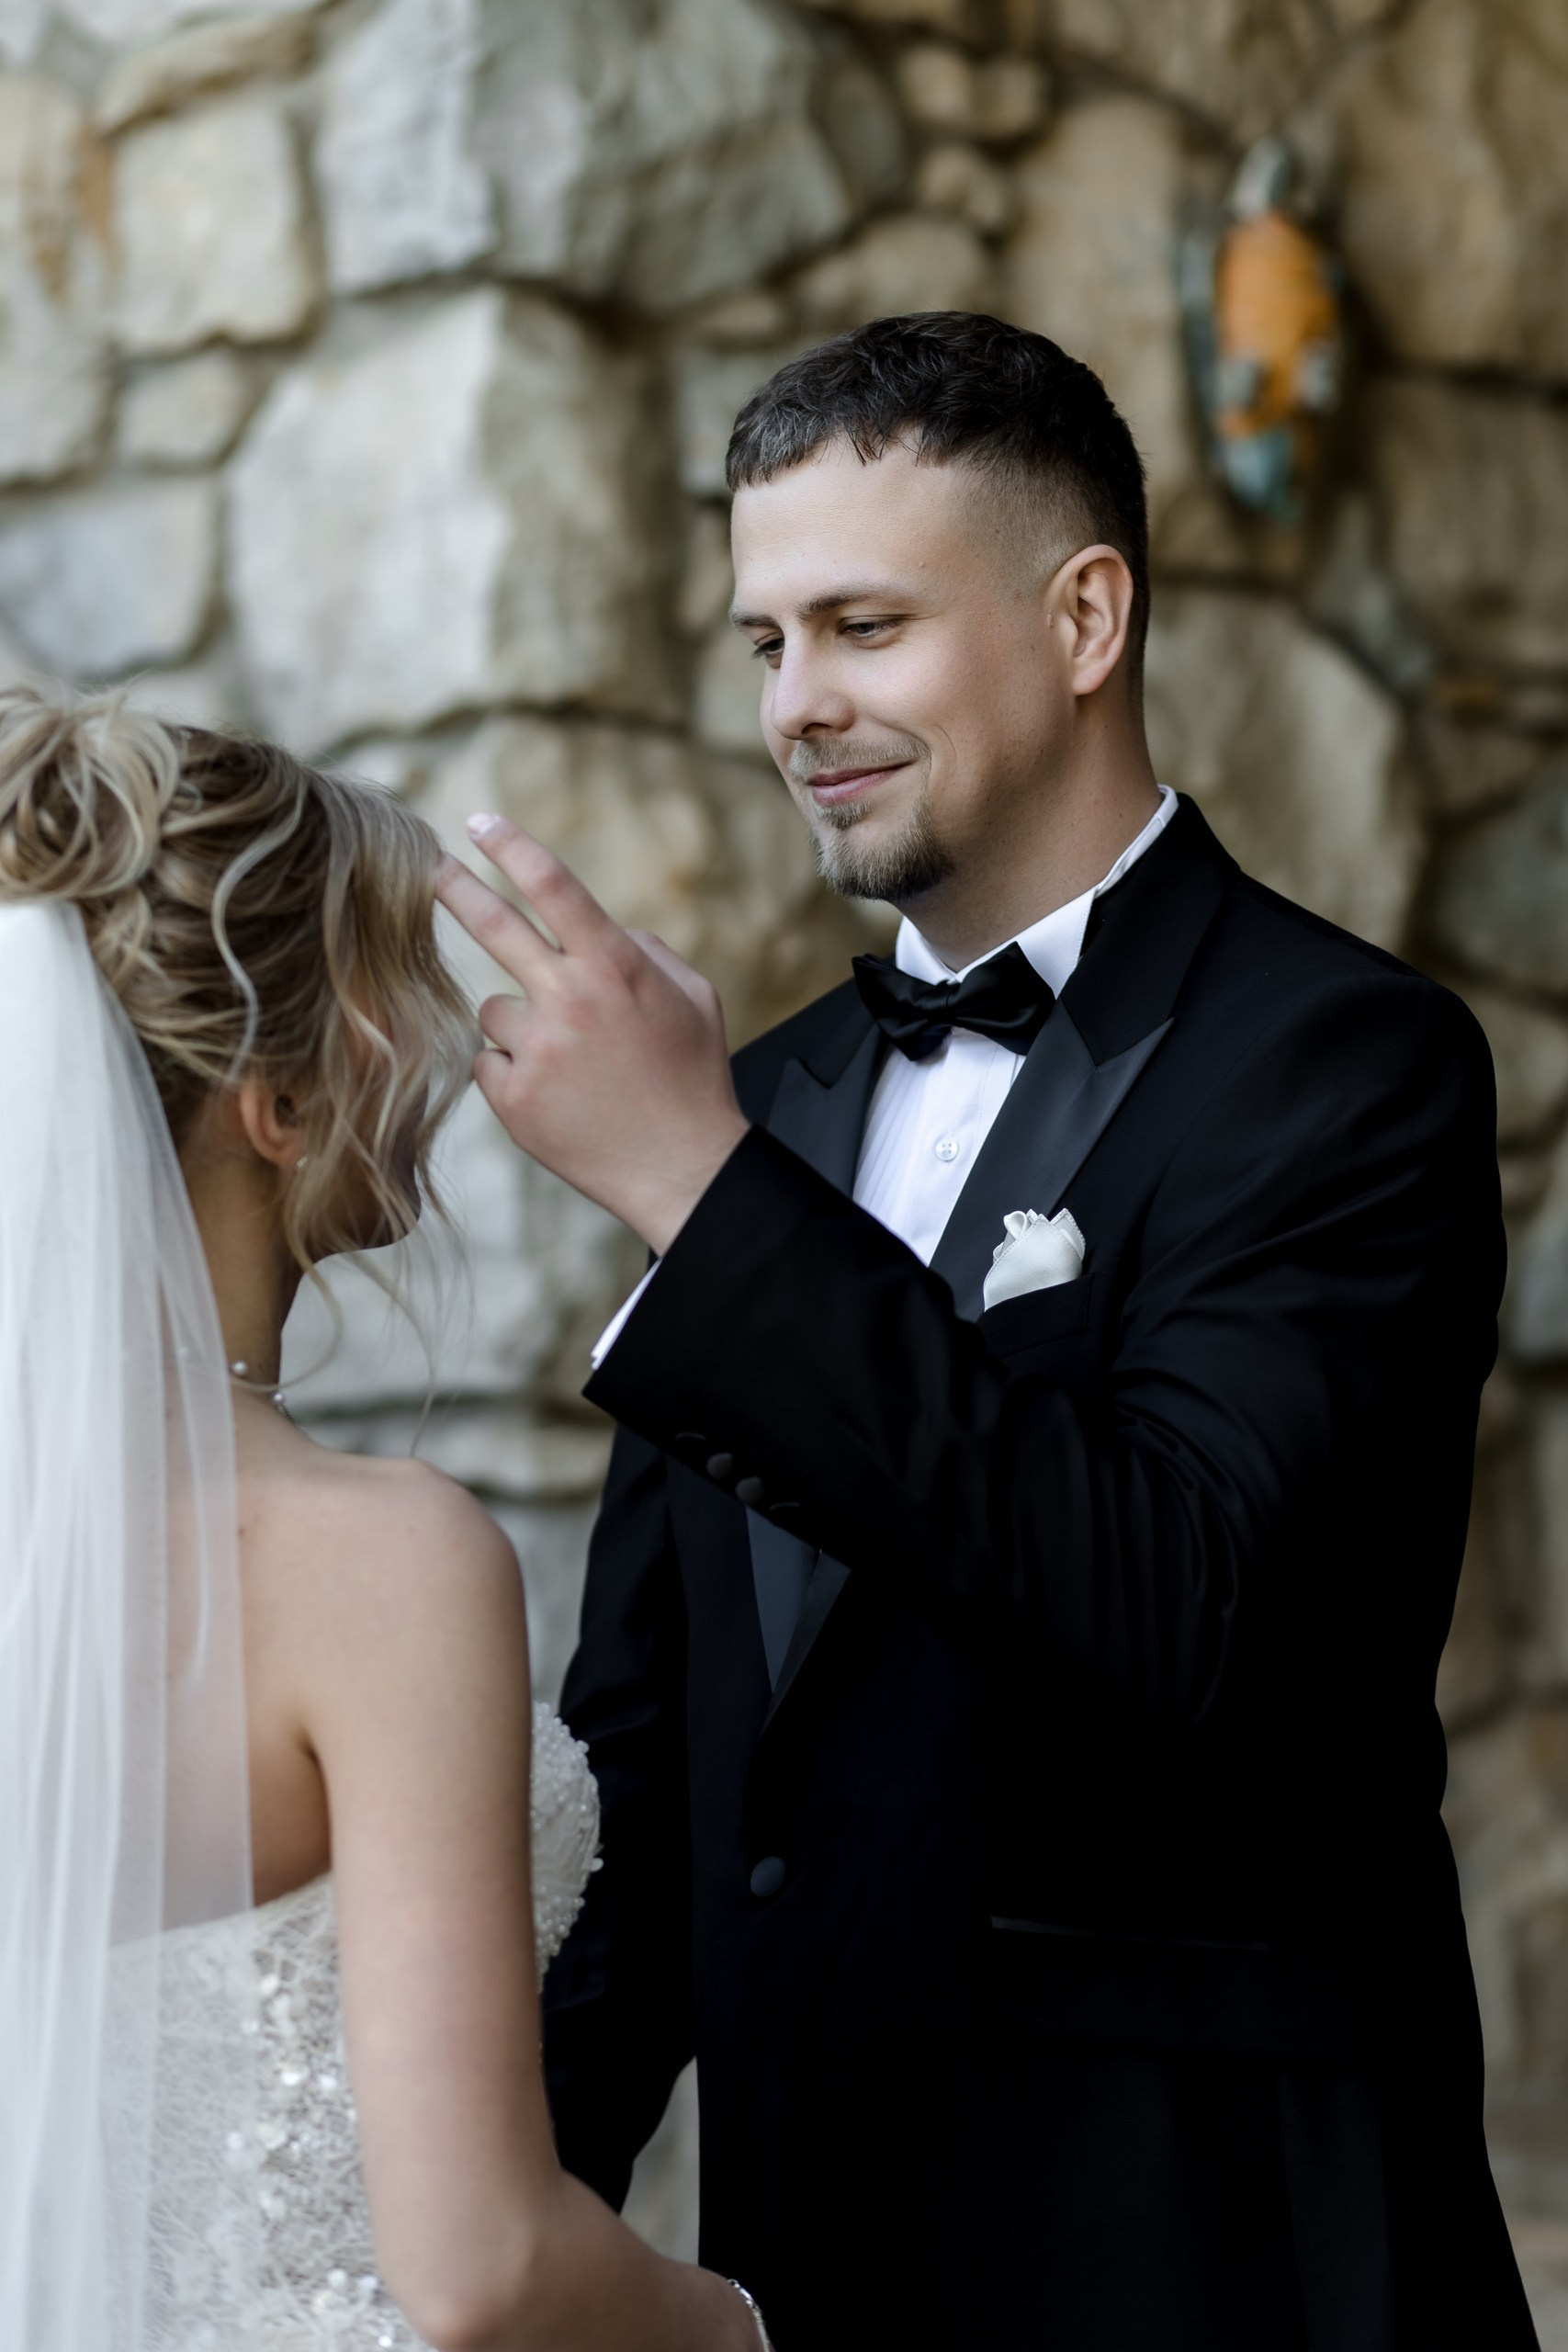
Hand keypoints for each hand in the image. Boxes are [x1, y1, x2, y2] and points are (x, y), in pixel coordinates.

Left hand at [435, 815, 750, 1253]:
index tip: (479, 823)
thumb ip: (644, 951)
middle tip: (431, 867)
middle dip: (456, 888)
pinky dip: (515, 1074)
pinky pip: (490, 1062)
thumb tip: (598, 931)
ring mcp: (536, 1049)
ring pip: (495, 1010)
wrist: (682, 1171)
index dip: (510, 846)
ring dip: (520, 1025)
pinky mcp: (512, 1098)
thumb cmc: (692, 1079)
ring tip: (570, 1064)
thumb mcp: (694, 998)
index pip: (552, 885)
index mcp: (615, 966)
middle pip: (493, 926)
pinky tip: (556, 1096)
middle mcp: (569, 998)